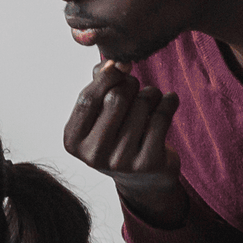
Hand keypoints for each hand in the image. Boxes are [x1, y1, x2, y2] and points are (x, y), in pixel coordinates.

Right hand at [62, 60, 185, 226]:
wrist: (143, 179)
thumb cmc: (117, 136)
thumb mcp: (99, 114)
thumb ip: (99, 85)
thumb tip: (113, 63)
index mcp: (73, 141)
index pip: (88, 98)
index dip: (106, 76)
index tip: (119, 66)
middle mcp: (94, 155)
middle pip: (115, 98)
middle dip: (130, 84)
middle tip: (135, 87)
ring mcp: (121, 161)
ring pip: (141, 104)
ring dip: (150, 94)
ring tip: (150, 100)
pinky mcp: (148, 162)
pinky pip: (162, 117)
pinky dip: (168, 102)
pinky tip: (168, 101)